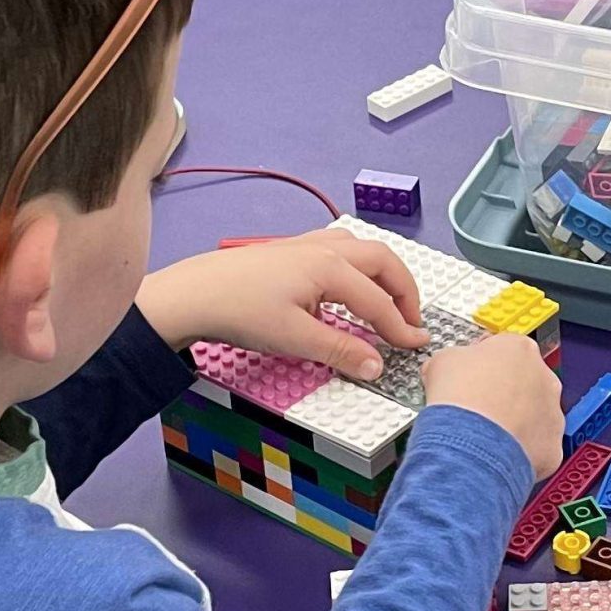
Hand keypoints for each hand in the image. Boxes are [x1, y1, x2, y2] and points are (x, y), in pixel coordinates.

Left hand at [135, 228, 427, 379]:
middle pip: (383, 262)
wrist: (194, 294)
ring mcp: (307, 245)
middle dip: (404, 292)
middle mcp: (326, 249)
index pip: (379, 302)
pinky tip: (348, 284)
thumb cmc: (241, 311)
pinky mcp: (292, 249)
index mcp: (332, 268)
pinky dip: (359, 266)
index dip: (401, 328)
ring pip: (362, 250)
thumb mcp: (295, 338)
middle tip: (411, 322)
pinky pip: (340, 248)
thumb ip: (341, 350)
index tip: (417, 346)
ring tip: (388, 301)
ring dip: (383, 274)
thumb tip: (377, 366)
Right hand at [422, 335, 562, 482]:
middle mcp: (544, 377)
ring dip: (515, 422)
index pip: (505, 349)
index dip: (485, 363)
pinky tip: (497, 452)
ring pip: (535, 416)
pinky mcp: (552, 445)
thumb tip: (450, 367)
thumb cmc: (460, 399)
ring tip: (486, 433)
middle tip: (479, 407)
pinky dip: (520, 451)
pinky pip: (536, 446)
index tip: (472, 374)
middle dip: (505, 393)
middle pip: (525, 382)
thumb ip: (455, 358)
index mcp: (520, 349)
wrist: (469, 441)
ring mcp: (552, 413)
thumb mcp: (443, 360)